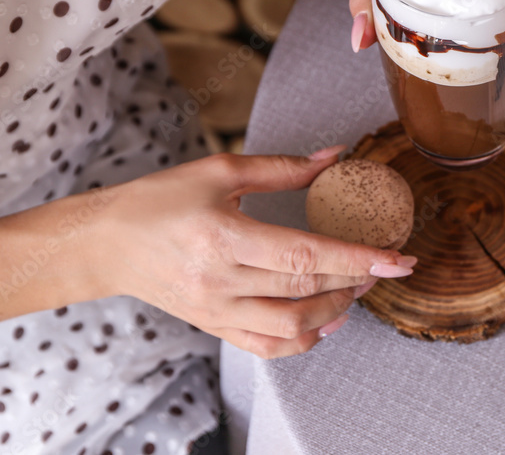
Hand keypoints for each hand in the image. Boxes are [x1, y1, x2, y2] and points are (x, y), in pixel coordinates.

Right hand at [88, 149, 415, 358]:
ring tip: (358, 287)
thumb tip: (338, 156)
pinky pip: (268, 347)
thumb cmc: (161, 200)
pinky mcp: (214, 327)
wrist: (107, 243)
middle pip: (305, 291)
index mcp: (223, 237)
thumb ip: (284, 168)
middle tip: (385, 264)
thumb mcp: (220, 170)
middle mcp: (220, 282)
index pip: (304, 255)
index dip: (357, 258)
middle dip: (357, 280)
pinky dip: (305, 339)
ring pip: (292, 328)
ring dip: (336, 311)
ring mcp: (216, 312)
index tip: (397, 258)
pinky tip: (327, 319)